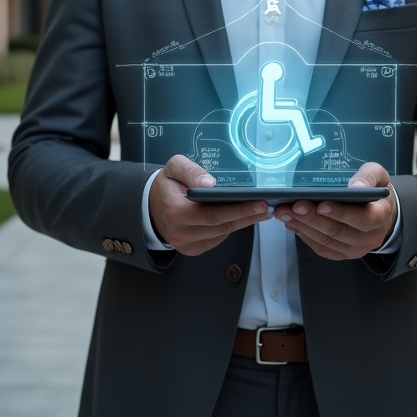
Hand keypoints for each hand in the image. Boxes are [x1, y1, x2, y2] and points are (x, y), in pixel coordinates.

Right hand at [149, 155, 268, 255]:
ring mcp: (185, 244)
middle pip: (221, 226)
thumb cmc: (166, 184)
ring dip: (242, 223)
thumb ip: (191, 171)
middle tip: (266, 208)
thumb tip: (210, 183)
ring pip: (221, 234)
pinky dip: (229, 228)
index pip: (213, 213)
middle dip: (247, 217)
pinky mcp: (191, 249)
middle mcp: (180, 231)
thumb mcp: (174, 167)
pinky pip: (215, 239)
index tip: (259, 202)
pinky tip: (241, 218)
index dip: (238, 210)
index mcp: (176, 210)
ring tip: (259, 212)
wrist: (150, 205)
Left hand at [273, 163, 396, 260]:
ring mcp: (354, 249)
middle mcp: (368, 238)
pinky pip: (321, 247)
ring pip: (326, 241)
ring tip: (284, 212)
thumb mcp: (378, 176)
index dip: (340, 213)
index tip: (321, 204)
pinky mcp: (341, 254)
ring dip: (303, 226)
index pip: (361, 218)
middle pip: (338, 231)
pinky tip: (291, 222)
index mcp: (379, 218)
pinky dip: (304, 235)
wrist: (382, 214)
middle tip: (292, 206)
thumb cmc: (375, 191)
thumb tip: (355, 186)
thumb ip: (368, 177)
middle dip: (312, 218)